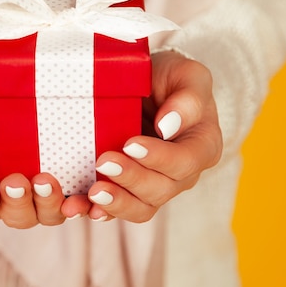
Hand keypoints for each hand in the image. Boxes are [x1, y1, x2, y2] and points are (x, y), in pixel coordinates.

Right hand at [0, 105, 93, 228]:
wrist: (25, 103)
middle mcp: (21, 202)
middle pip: (18, 216)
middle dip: (18, 202)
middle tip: (18, 182)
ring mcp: (51, 198)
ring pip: (50, 214)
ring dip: (49, 203)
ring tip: (47, 182)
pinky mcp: (79, 188)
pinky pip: (84, 205)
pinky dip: (87, 207)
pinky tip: (89, 198)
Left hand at [85, 51, 222, 221]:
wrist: (150, 87)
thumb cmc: (172, 80)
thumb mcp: (187, 75)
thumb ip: (188, 98)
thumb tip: (168, 125)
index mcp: (202, 146)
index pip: (185, 161)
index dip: (158, 158)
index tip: (130, 144)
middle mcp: (183, 173)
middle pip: (161, 189)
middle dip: (131, 178)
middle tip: (103, 161)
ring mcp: (157, 186)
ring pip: (142, 207)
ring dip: (116, 203)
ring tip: (92, 192)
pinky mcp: (131, 191)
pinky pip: (119, 209)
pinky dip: (101, 211)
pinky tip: (82, 207)